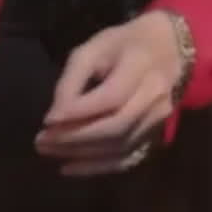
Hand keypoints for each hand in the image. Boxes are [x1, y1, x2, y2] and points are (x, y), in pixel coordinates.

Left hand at [36, 10, 184, 175]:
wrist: (170, 47)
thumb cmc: (124, 44)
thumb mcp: (94, 48)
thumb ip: (71, 80)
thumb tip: (53, 120)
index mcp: (140, 64)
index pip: (111, 96)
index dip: (78, 112)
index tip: (47, 121)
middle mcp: (155, 94)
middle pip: (116, 126)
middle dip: (75, 138)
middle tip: (42, 142)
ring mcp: (159, 118)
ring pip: (121, 146)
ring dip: (82, 155)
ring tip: (50, 151)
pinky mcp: (157, 133)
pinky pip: (128, 158)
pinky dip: (98, 167)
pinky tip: (72, 167)